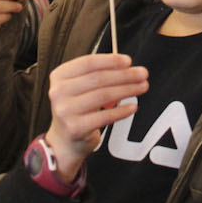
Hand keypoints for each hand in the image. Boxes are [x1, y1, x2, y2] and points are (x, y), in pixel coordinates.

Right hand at [43, 53, 146, 179]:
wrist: (64, 141)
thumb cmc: (76, 109)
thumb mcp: (79, 87)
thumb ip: (97, 75)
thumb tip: (126, 66)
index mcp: (60, 76)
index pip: (88, 63)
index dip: (111, 60)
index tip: (128, 61)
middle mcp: (59, 92)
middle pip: (99, 78)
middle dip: (125, 75)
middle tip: (142, 74)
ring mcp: (65, 110)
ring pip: (104, 95)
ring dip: (127, 90)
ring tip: (142, 87)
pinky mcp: (76, 128)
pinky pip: (105, 116)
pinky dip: (122, 110)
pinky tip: (133, 107)